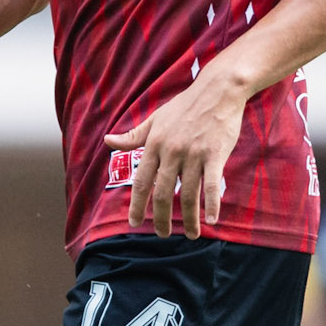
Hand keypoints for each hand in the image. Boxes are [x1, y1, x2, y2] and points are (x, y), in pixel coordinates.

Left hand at [105, 70, 246, 239]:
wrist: (217, 90)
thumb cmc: (185, 105)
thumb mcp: (155, 118)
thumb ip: (133, 135)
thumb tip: (108, 140)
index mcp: (154, 144)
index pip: (142, 181)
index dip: (137, 205)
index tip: (135, 223)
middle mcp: (171, 151)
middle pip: (162, 193)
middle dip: (160, 219)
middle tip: (162, 234)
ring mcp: (193, 154)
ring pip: (187, 194)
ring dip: (189, 219)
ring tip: (192, 235)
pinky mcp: (215, 154)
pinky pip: (211, 185)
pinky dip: (211, 205)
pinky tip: (211, 220)